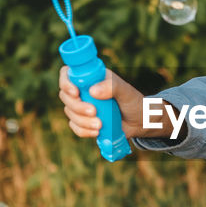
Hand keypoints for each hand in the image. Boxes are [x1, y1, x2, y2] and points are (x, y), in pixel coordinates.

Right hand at [58, 66, 180, 140]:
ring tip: (100, 125)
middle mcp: (83, 91)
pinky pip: (75, 127)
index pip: (67, 74)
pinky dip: (83, 131)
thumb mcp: (126, 91)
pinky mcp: (84, 122)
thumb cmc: (134, 102)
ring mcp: (82, 106)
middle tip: (94, 112)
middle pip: (65, 96)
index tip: (75, 93)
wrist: (140, 122)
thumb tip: (92, 91)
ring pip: (69, 113)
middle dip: (77, 106)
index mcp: (91, 78)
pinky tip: (96, 132)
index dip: (66, 82)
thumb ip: (112, 87)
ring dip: (82, 121)